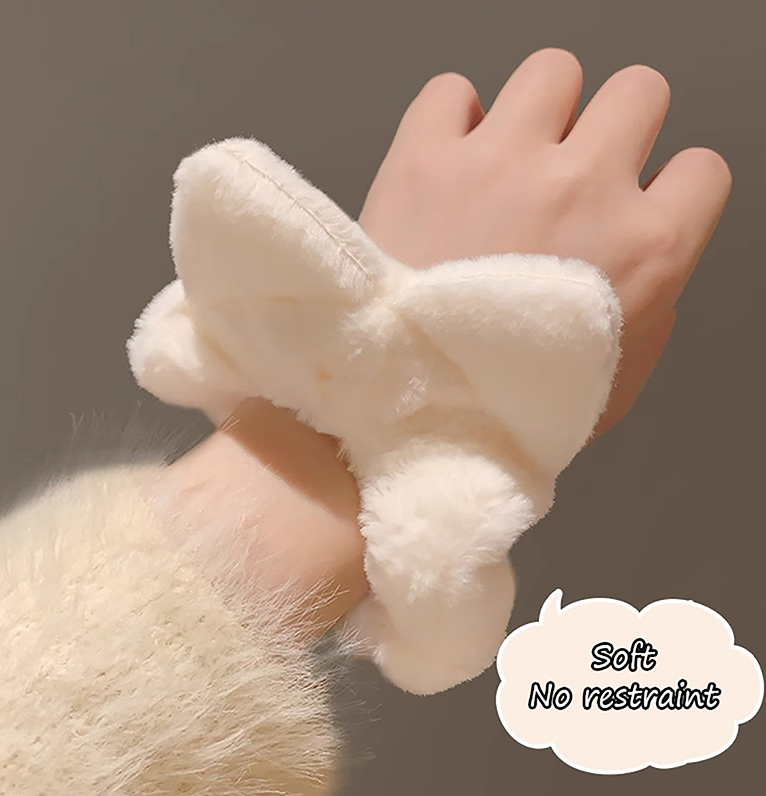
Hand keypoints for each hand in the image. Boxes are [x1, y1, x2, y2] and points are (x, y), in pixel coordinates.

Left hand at [358, 49, 731, 434]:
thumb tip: (639, 267)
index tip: (636, 208)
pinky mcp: (424, 158)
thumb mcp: (612, 383)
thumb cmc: (505, 413)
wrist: (405, 414)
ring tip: (507, 163)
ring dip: (538, 112)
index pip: (701, 169)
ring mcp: (500, 164)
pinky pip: (451, 91)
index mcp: (643, 250)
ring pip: (551, 70)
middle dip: (613, 130)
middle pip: (637, 91)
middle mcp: (582, 188)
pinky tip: (447, 166)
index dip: (670, 190)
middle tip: (573, 175)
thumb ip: (646, 313)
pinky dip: (451, 121)